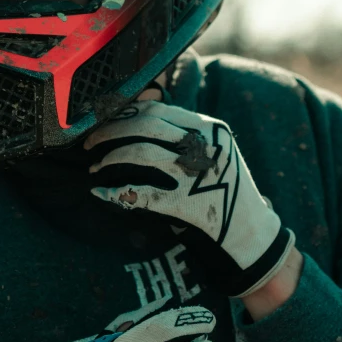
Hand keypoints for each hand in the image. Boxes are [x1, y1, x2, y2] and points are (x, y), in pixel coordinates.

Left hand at [86, 100, 294, 296]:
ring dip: (110, 158)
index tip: (104, 122)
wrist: (252, 232)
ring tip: (95, 167)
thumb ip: (185, 131)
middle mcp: (203, 144)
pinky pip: (143, 193)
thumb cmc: (225, 186)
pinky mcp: (188, 203)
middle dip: (109, 131)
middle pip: (144, 125)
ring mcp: (196, 172)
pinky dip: (117, 192)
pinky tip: (101, 194)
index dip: (124, 115)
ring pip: (141, 152)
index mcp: (208, 126)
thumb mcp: (214, 149)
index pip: (156, 109)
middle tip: (89, 143)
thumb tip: (136, 117)